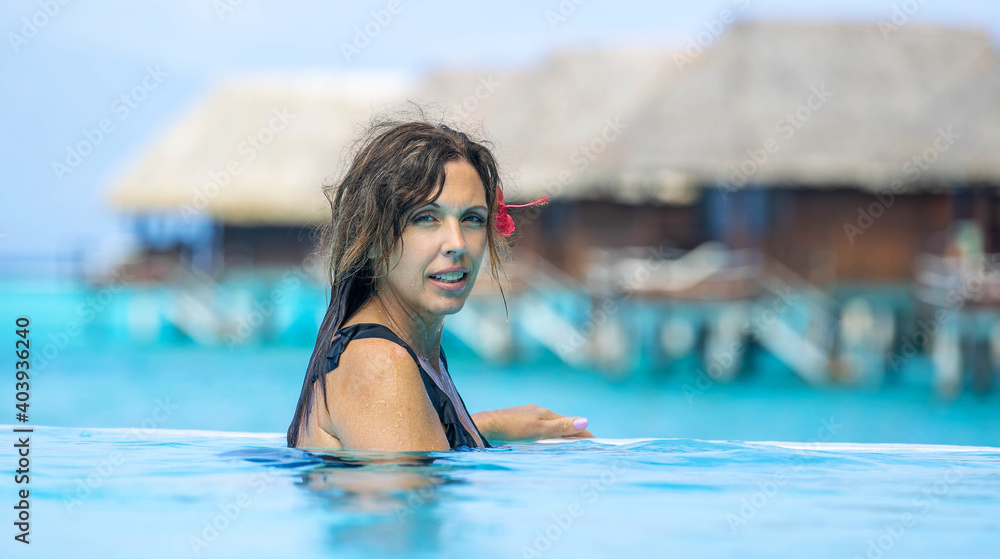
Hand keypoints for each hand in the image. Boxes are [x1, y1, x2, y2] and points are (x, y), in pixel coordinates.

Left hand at [472, 404, 593, 442]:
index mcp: (545, 413)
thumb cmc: (511, 429)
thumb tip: (584, 420)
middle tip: (586, 443)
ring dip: (560, 433)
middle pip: (561, 422)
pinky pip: (539, 427)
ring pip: (549, 424)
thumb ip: (560, 427)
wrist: (484, 426)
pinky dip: (547, 433)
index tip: (596, 441)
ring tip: (569, 443)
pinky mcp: (517, 422)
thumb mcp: (538, 430)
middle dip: (574, 432)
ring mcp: (527, 416)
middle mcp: (537, 412)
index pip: (571, 423)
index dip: (584, 432)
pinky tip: (544, 439)